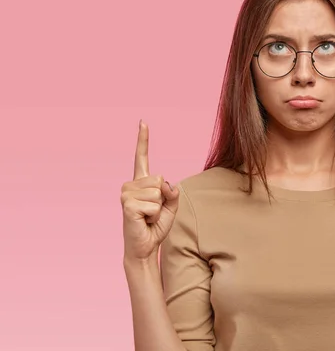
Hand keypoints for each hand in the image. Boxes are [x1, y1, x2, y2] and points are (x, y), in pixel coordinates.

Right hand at [120, 120, 179, 260]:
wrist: (145, 247)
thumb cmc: (156, 226)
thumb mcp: (171, 205)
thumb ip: (172, 191)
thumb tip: (165, 183)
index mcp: (141, 181)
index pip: (141, 156)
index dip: (143, 139)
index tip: (143, 122)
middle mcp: (130, 184)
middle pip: (160, 179)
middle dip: (163, 198)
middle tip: (152, 212)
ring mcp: (126, 194)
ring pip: (158, 192)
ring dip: (159, 208)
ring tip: (148, 217)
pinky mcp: (127, 205)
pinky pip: (154, 204)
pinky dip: (155, 215)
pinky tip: (144, 221)